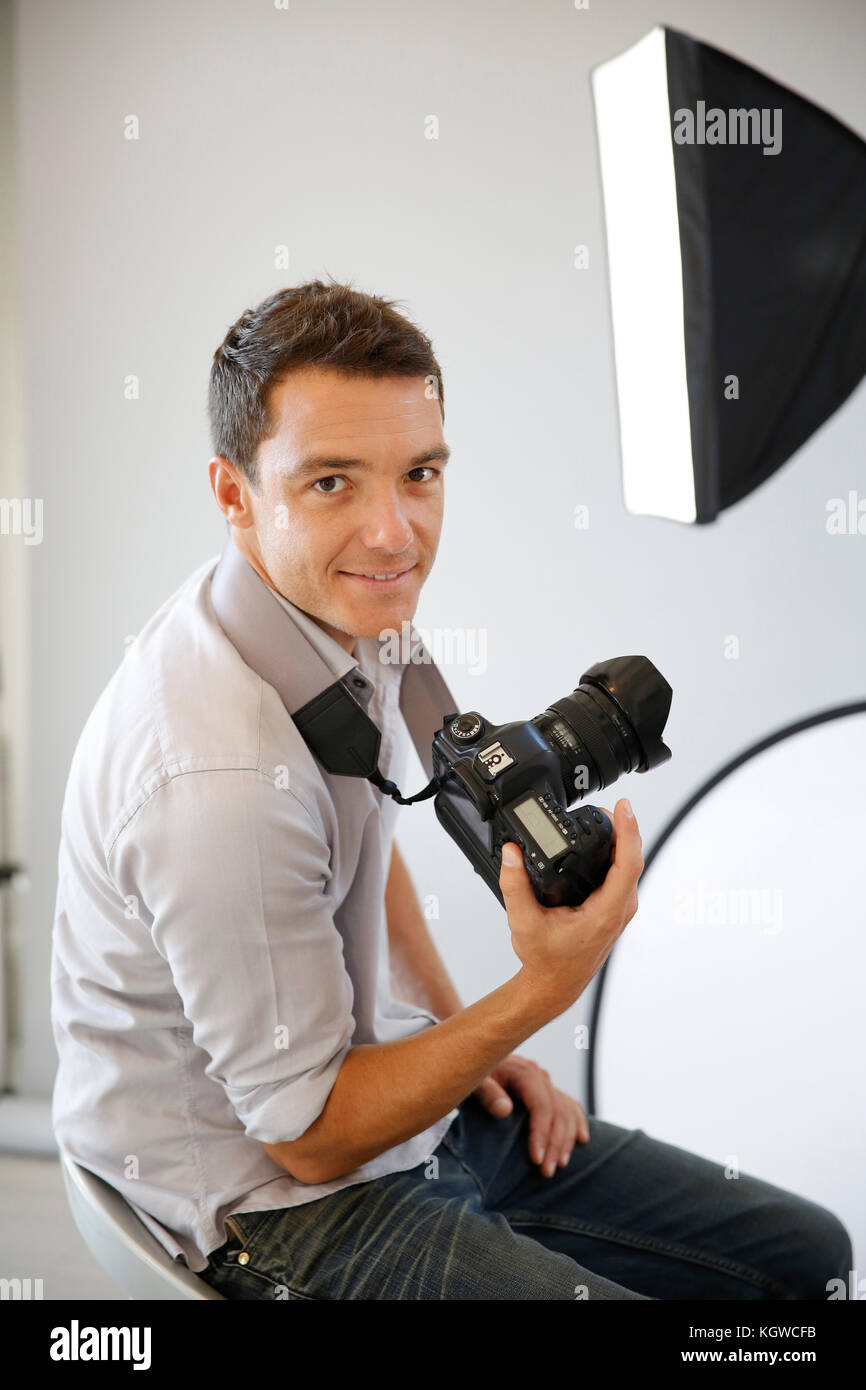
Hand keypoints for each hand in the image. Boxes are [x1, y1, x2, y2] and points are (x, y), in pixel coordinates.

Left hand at [473, 1053, 589, 1176]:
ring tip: (560, 1164)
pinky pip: (569, 1105)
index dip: (542, 1133)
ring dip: (567, 1139)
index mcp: (524, 1072)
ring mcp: (545, 1082)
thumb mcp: (474, 1082)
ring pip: (567, 1111)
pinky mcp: (546, 1089)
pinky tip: (582, 1139)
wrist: (472, 1061)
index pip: (542, 1105)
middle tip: (547, 1171)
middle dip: (555, 1144)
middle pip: (557, 1112)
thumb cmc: (473, 1075)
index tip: (536, 1159)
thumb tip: (505, 1110)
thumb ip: (487, 1094)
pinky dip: (577, 1122)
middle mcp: (539, 1075)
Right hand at [499, 798, 642, 1014]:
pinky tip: (607, 841)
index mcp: (605, 913)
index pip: (628, 864)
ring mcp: (620, 909)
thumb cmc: (545, 960)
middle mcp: (619, 910)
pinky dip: (618, 853)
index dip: (628, 831)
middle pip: (633, 859)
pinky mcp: (615, 908)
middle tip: (609, 805)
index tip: (623, 807)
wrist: (554, 985)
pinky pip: (624, 874)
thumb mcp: (523, 922)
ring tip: (607, 816)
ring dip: (623, 839)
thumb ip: (514, 885)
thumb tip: (511, 852)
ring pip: (630, 866)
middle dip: (625, 827)